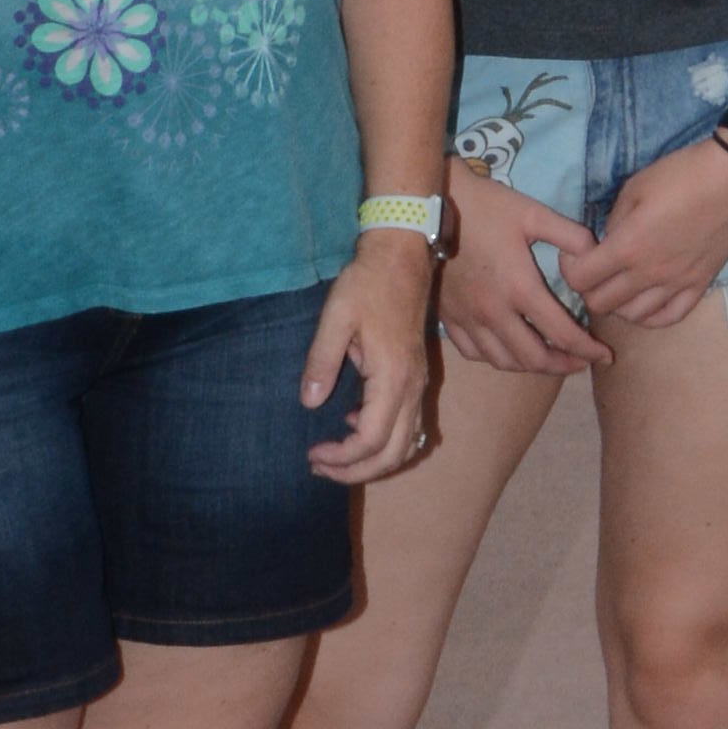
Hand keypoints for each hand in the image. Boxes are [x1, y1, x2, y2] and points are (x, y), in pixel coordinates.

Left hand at [304, 239, 440, 478]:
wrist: (402, 258)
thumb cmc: (367, 284)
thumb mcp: (336, 317)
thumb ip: (321, 361)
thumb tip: (309, 403)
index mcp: (392, 377)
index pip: (371, 439)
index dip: (342, 457)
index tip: (312, 453)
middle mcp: (412, 388)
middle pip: (393, 454)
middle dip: (356, 471)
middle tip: (320, 467)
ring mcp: (419, 385)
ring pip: (406, 445)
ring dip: (374, 461)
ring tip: (337, 457)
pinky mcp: (417, 379)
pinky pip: (410, 428)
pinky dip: (387, 442)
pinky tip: (357, 426)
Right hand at [437, 159, 613, 376]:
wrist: (430, 204)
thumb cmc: (484, 206)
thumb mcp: (533, 212)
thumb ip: (570, 236)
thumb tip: (594, 258)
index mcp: (520, 288)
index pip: (562, 334)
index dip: (588, 349)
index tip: (605, 355)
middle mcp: (494, 312)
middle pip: (534, 358)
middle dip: (564, 365)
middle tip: (581, 361)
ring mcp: (468, 318)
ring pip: (504, 361)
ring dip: (532, 366)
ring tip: (549, 360)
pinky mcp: (449, 318)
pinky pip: (475, 352)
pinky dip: (497, 358)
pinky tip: (509, 350)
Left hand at [571, 135, 727, 340]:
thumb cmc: (682, 175)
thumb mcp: (634, 188)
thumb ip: (613, 222)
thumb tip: (607, 243)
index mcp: (628, 247)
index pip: (580, 280)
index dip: (569, 268)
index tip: (577, 254)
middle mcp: (649, 274)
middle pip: (601, 304)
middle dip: (589, 288)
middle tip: (595, 269)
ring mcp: (677, 284)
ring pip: (633, 317)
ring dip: (618, 304)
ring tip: (620, 284)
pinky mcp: (700, 286)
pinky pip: (669, 317)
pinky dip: (650, 316)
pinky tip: (646, 301)